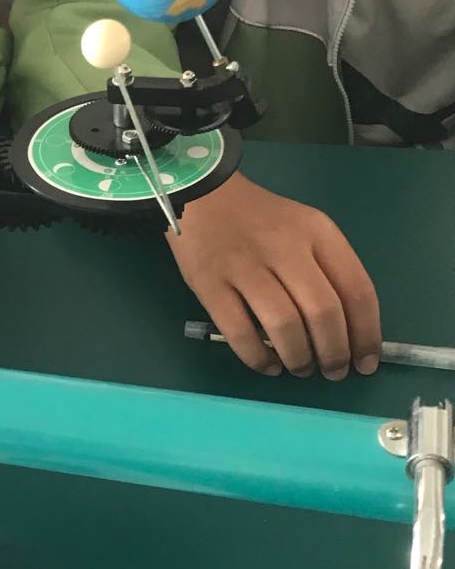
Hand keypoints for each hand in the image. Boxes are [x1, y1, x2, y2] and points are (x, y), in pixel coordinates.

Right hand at [169, 174, 380, 379]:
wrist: (203, 196)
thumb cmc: (261, 220)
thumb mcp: (306, 229)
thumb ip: (328, 270)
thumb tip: (346, 331)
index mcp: (317, 232)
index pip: (356, 290)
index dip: (366, 333)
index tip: (365, 362)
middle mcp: (285, 248)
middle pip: (322, 312)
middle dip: (334, 353)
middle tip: (333, 372)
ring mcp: (245, 267)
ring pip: (284, 325)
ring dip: (299, 358)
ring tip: (301, 368)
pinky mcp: (210, 284)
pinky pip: (239, 332)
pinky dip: (258, 358)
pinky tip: (268, 365)